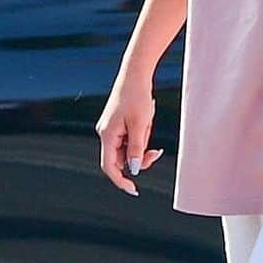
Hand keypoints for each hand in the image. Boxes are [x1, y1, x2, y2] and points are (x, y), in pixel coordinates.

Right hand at [95, 72, 163, 195]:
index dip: (121, 180)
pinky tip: (146, 118)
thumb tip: (134, 169)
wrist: (135, 73)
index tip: (133, 190)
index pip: (109, 167)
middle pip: (122, 158)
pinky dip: (141, 134)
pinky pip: (131, 137)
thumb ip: (137, 149)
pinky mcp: (118, 123)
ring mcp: (111, 128)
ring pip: (129, 148)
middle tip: (156, 151)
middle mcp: (106, 133)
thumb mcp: (140, 124)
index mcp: (107, 135)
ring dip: (142, 141)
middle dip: (140, 156)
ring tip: (148, 122)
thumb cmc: (136, 95)